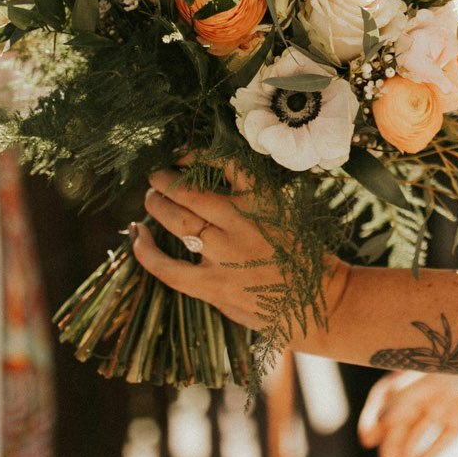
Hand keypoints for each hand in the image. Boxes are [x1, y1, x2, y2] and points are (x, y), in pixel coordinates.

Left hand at [132, 169, 341, 331]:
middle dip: (165, 179)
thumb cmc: (305, 257)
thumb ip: (251, 202)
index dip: (196, 154)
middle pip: (190, 191)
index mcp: (264, 201)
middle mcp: (242, 223)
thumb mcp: (285, 216)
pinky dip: (145, 250)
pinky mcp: (213, 286)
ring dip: (156, 204)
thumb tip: (211, 185)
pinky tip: (137, 235)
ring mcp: (225, 256)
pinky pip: (167, 267)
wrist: (320, 302)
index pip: (224, 162)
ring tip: (150, 198)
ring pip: (177, 220)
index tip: (183, 154)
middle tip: (157, 176)